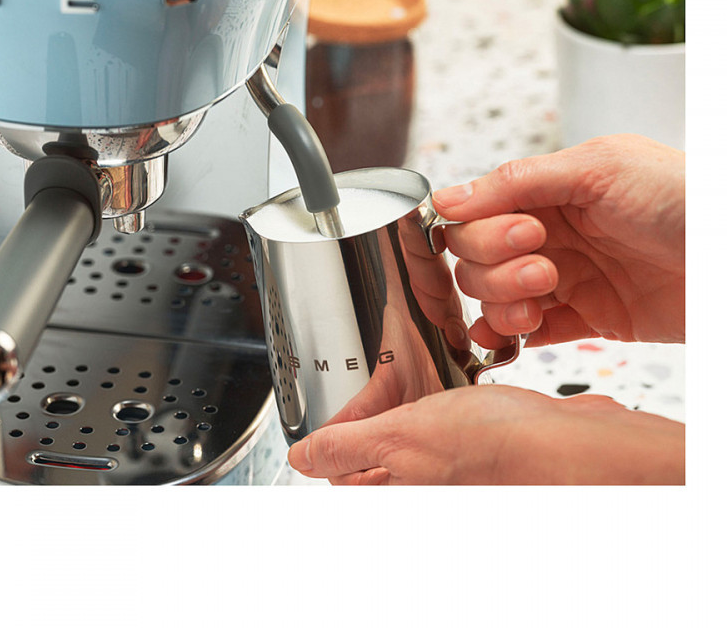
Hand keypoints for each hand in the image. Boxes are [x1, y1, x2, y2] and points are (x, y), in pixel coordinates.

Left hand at [287, 384, 684, 484]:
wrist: (577, 443)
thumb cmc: (501, 446)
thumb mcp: (404, 438)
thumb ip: (347, 447)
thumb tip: (301, 459)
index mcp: (400, 494)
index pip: (343, 479)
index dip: (333, 441)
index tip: (337, 414)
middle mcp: (425, 490)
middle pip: (373, 455)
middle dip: (371, 416)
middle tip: (380, 390)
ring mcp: (452, 474)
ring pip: (407, 439)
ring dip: (405, 407)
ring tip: (413, 384)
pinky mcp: (476, 455)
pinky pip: (441, 429)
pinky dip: (437, 406)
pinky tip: (448, 390)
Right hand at [432, 134, 684, 347]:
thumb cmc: (684, 199)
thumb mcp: (598, 168)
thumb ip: (518, 182)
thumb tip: (447, 196)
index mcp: (547, 192)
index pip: (476, 214)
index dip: (484, 230)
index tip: (524, 233)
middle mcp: (549, 234)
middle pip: (475, 258)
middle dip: (498, 266)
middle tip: (545, 263)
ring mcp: (564, 277)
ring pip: (494, 296)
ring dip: (506, 300)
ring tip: (547, 292)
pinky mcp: (585, 318)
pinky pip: (527, 332)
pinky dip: (509, 336)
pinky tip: (517, 333)